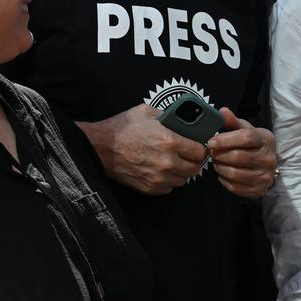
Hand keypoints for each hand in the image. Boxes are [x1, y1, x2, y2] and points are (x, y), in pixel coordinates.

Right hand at [81, 104, 208, 194]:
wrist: (100, 147)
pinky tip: (161, 170)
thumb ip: (168, 117)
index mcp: (169, 141)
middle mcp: (167, 162)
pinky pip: (169, 188)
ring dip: (181, 172)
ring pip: (183, 180)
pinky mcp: (149, 187)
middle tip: (186, 155)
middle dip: (193, 161)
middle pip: (195, 168)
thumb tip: (182, 121)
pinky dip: (168, 181)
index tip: (196, 146)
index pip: (200, 151)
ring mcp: (158, 177)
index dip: (200, 148)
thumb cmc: (122, 128)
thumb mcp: (146, 112)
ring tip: (173, 163)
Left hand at [207, 108, 276, 197]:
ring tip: (216, 162)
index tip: (211, 142)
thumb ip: (232, 121)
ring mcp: (266, 176)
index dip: (225, 140)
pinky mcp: (259, 190)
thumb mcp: (243, 129)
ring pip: (234, 174)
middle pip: (238, 157)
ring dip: (219, 168)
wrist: (266, 163)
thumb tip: (222, 111)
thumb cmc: (251, 143)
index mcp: (266, 139)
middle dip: (219, 155)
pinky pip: (235, 187)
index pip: (246, 137)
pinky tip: (223, 173)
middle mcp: (269, 158)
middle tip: (212, 152)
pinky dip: (224, 180)